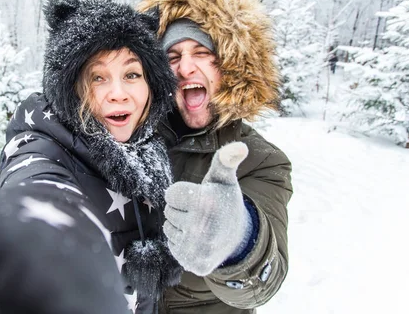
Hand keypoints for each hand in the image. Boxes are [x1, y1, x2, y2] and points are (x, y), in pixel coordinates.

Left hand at [163, 142, 250, 275]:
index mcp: (206, 203)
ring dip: (180, 226)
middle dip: (181, 209)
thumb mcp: (224, 180)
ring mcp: (197, 249)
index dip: (182, 193)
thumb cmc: (225, 201)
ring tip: (200, 225)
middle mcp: (201, 228)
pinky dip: (181, 243)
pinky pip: (172, 247)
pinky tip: (198, 240)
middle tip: (200, 212)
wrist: (238, 237)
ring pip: (168, 229)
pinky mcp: (194, 263)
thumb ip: (225, 160)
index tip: (198, 197)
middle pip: (168, 211)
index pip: (170, 194)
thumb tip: (240, 146)